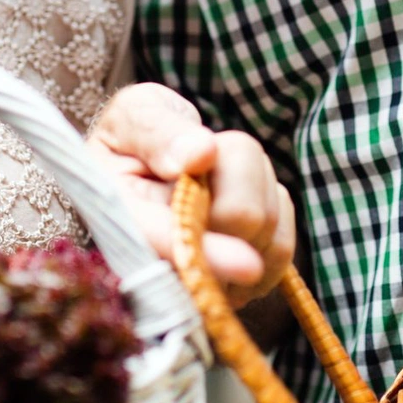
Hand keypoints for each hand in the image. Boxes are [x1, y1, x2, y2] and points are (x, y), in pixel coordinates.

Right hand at [87, 83, 295, 308]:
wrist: (148, 163)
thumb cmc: (136, 136)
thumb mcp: (135, 115)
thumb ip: (159, 132)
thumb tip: (200, 154)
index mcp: (120, 218)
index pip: (168, 244)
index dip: (209, 254)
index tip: (248, 264)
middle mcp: (157, 265)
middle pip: (239, 219)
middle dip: (236, 170)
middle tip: (205, 154)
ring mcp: (198, 283)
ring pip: (266, 225)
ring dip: (254, 184)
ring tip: (215, 173)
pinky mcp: (233, 288)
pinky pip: (282, 245)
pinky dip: (272, 207)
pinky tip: (236, 196)